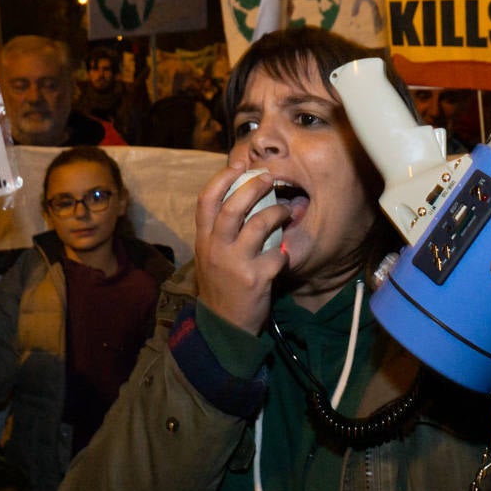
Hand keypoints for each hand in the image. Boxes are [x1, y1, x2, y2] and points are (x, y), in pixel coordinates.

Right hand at [193, 163, 289, 334]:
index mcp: (203, 240)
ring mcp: (235, 263)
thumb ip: (221, 231)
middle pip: (232, 207)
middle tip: (268, 178)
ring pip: (258, 225)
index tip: (238, 164)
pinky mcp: (255, 279)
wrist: (225, 327)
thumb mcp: (211, 256)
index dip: (221, 178)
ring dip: (277, 213)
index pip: (206, 200)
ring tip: (287, 210)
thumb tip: (243, 199)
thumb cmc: (222, 286)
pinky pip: (276, 255)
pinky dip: (284, 253)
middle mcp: (215, 248)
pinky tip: (284, 255)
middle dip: (253, 187)